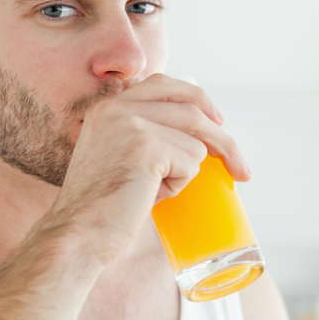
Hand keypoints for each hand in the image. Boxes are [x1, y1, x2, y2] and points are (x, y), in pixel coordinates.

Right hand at [49, 73, 249, 265]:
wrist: (78, 235)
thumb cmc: (103, 206)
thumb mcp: (118, 156)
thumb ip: (145, 134)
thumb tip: (202, 134)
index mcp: (108, 106)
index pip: (165, 84)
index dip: (198, 100)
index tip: (218, 121)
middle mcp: (117, 107)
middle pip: (192, 108)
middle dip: (223, 138)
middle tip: (240, 167)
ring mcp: (131, 124)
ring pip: (195, 140)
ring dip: (188, 170)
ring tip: (158, 189)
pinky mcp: (146, 146)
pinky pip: (191, 162)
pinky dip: (179, 184)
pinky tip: (150, 195)